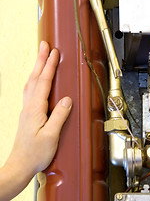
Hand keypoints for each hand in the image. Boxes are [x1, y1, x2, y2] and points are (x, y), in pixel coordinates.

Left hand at [4, 41, 71, 182]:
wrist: (21, 165)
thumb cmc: (35, 153)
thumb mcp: (51, 136)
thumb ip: (59, 116)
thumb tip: (67, 99)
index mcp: (35, 109)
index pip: (43, 82)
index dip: (49, 66)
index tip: (54, 53)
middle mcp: (29, 107)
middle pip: (35, 78)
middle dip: (41, 60)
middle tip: (45, 45)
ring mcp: (27, 110)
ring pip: (32, 83)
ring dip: (37, 68)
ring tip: (42, 57)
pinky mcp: (28, 114)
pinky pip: (31, 90)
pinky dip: (35, 79)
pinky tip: (38, 80)